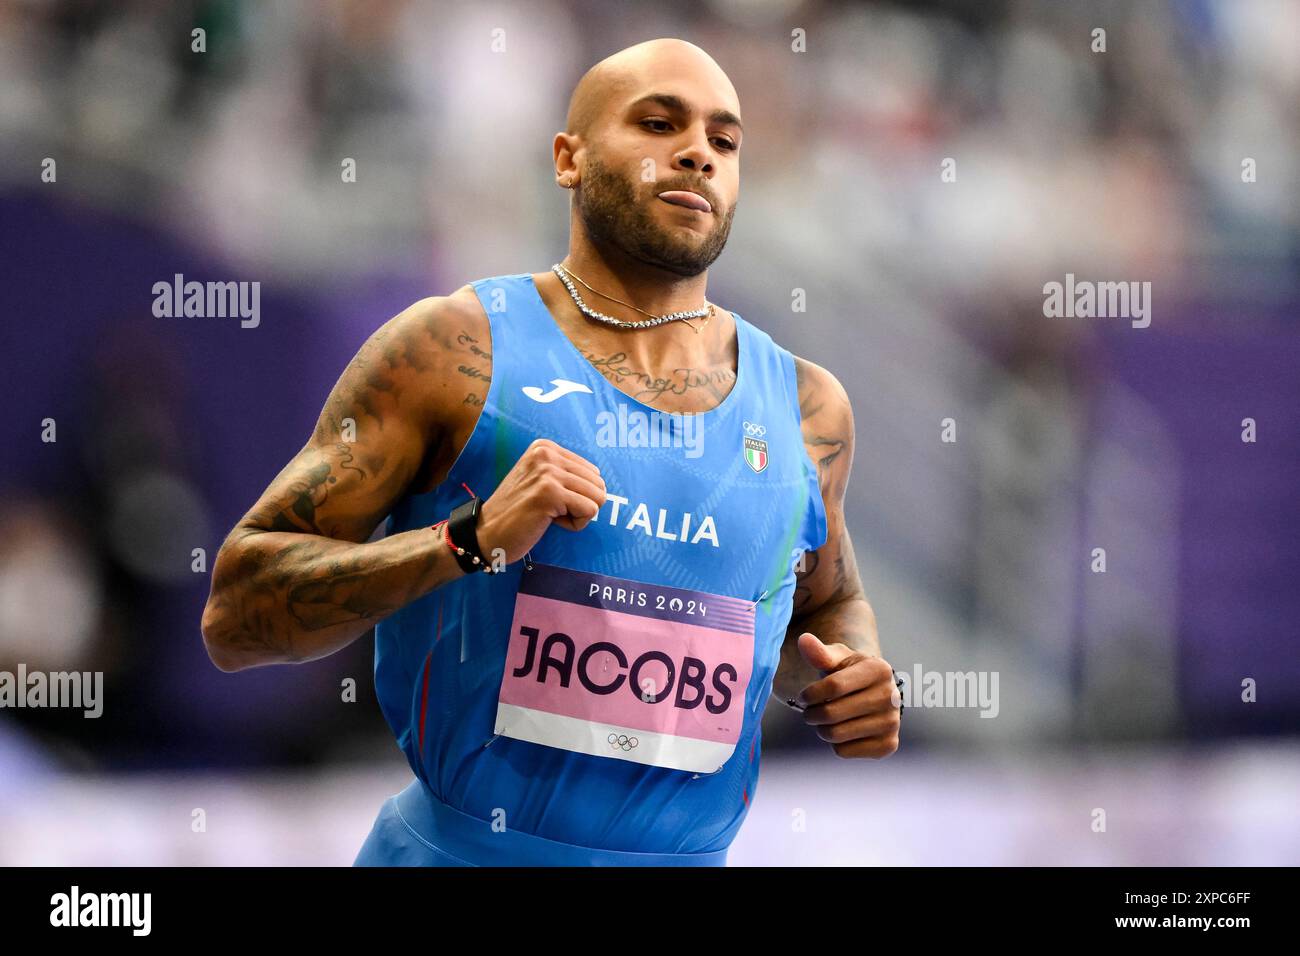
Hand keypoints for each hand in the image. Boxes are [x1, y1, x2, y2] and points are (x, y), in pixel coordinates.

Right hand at [477, 438, 606, 563]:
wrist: (486, 533)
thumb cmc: (517, 512)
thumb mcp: (539, 480)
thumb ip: (565, 474)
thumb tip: (602, 483)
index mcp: (545, 447)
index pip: (593, 472)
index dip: (576, 495)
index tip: (549, 500)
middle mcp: (546, 453)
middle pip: (598, 484)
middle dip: (580, 504)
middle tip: (550, 510)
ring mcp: (547, 472)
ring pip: (598, 497)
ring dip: (578, 514)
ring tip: (549, 515)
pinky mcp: (550, 493)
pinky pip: (590, 511)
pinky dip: (575, 524)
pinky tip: (549, 522)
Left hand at [794, 632, 900, 758]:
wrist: (871, 694)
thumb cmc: (848, 673)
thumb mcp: (836, 659)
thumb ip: (819, 652)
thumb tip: (804, 639)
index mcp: (879, 669)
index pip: (833, 686)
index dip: (810, 694)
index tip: (802, 696)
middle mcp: (891, 697)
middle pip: (832, 713)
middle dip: (811, 714)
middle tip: (809, 712)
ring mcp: (892, 723)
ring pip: (836, 735)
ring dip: (821, 729)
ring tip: (825, 720)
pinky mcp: (888, 745)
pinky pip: (844, 752)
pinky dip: (835, 744)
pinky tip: (843, 731)